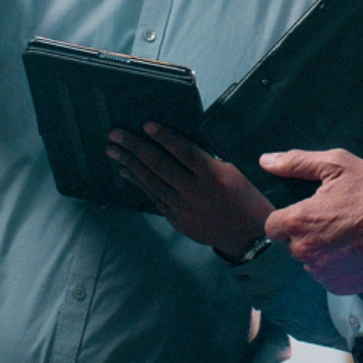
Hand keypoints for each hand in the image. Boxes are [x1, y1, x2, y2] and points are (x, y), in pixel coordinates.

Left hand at [106, 123, 271, 256]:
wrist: (250, 238)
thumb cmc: (246, 199)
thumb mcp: (233, 173)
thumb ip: (207, 160)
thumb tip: (178, 144)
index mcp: (215, 176)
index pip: (184, 151)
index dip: (164, 137)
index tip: (146, 124)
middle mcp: (196, 192)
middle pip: (160, 165)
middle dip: (134, 147)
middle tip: (115, 133)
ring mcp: (183, 208)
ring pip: (151, 181)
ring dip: (129, 163)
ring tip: (112, 150)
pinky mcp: (176, 220)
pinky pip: (153, 197)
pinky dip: (138, 182)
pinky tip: (126, 171)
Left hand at [260, 149, 362, 294]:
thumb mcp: (335, 165)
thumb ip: (296, 163)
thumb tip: (265, 161)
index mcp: (298, 222)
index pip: (272, 227)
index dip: (287, 218)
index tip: (307, 212)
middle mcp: (306, 251)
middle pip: (292, 245)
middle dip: (306, 234)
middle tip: (333, 220)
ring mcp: (323, 272)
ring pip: (310, 263)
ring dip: (320, 252)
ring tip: (346, 236)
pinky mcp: (341, 286)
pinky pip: (328, 278)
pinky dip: (336, 268)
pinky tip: (353, 252)